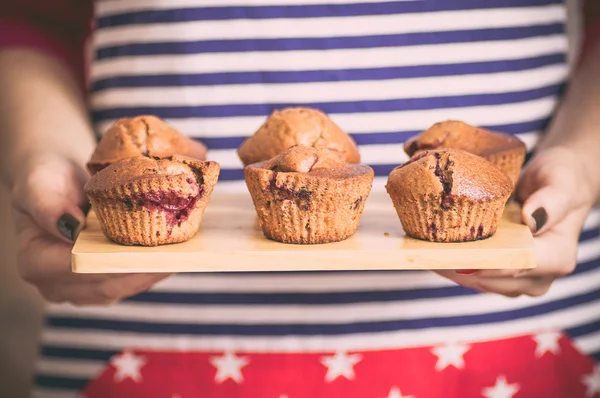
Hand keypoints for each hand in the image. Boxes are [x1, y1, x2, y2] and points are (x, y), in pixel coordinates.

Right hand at [11, 152, 171, 304]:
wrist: (58, 181)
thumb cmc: (47, 178)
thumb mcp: (39, 182)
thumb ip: (48, 205)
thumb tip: (72, 228)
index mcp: (34, 261)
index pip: (78, 269)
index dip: (113, 262)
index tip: (145, 252)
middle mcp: (54, 284)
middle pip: (105, 285)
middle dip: (141, 271)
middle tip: (174, 256)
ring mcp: (78, 289)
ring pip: (121, 288)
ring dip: (151, 274)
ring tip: (180, 257)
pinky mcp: (99, 284)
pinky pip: (127, 283)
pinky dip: (150, 271)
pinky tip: (172, 257)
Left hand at [435, 147, 594, 297]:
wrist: (555, 185)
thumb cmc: (560, 179)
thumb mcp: (561, 180)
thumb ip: (552, 199)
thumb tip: (531, 218)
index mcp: (557, 258)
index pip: (516, 267)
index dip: (485, 264)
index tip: (453, 257)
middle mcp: (539, 276)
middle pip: (491, 279)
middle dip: (458, 267)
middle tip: (425, 253)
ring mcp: (519, 280)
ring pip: (478, 281)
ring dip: (450, 268)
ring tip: (421, 253)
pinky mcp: (501, 275)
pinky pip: (473, 274)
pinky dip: (452, 264)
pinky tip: (429, 251)